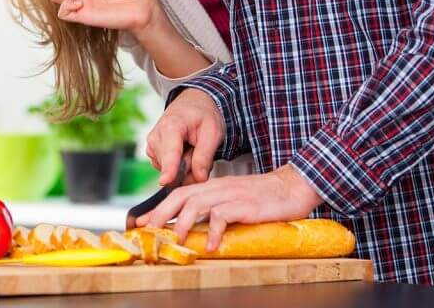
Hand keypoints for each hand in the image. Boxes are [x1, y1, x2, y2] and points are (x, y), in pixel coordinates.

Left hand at [136, 165, 322, 250]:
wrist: (291, 187)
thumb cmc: (262, 198)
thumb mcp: (233, 201)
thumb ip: (214, 210)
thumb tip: (194, 229)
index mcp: (212, 186)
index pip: (178, 194)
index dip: (158, 208)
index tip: (141, 222)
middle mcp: (216, 187)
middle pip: (180, 196)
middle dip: (160, 214)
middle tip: (148, 231)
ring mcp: (229, 194)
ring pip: (196, 204)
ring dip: (182, 223)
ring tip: (176, 241)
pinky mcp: (244, 204)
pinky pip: (222, 216)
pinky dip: (213, 232)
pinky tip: (211, 246)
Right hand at [145, 88, 224, 185]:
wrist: (191, 105)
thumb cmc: (203, 116)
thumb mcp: (213, 132)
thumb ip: (205, 156)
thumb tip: (199, 179)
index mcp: (171, 126)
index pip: (170, 152)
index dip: (169, 169)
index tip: (165, 181)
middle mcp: (155, 137)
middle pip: (172, 167)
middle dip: (190, 169)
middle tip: (200, 150)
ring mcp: (151, 147)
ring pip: (170, 172)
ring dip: (185, 167)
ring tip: (192, 148)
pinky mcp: (152, 154)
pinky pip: (168, 171)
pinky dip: (178, 166)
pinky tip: (184, 151)